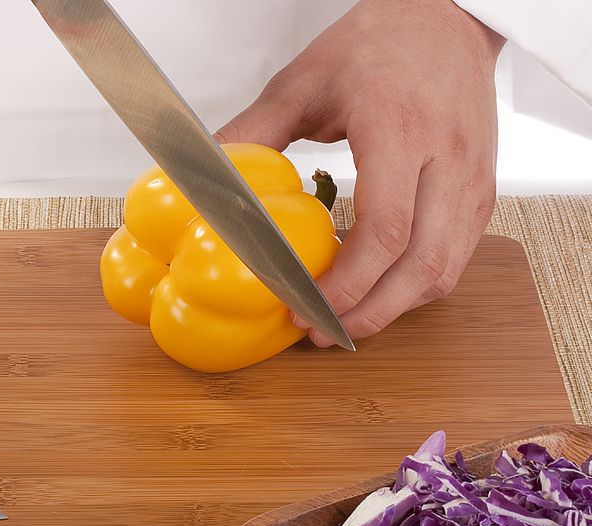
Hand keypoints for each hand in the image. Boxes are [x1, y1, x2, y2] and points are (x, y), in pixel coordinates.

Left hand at [216, 0, 504, 346]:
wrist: (446, 19)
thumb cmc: (377, 43)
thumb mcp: (304, 81)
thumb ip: (254, 132)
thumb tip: (206, 177)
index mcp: (401, 130)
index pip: (384, 231)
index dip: (345, 283)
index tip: (301, 305)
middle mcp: (448, 160)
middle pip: (420, 266)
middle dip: (369, 313)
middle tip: (320, 333)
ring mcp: (473, 178)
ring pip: (443, 270)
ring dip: (394, 307)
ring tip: (345, 319)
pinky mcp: (481, 189)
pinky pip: (456, 256)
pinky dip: (416, 285)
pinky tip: (379, 289)